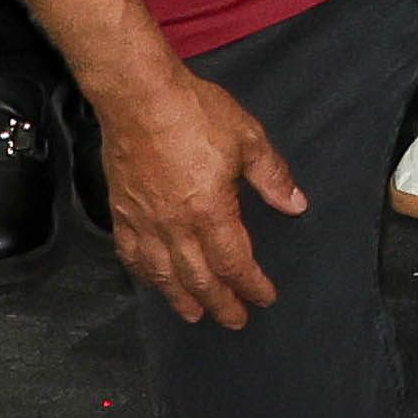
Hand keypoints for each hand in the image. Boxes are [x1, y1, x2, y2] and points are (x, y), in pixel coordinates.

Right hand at [97, 66, 306, 330]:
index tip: (264, 298)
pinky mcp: (122, 211)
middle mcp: (175, 226)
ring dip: (180, 298)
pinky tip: (151, 280)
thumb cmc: (194, 112)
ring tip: (193, 314)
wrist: (139, 96)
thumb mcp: (248, 138)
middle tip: (234, 321)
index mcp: (210, 211)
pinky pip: (132, 254)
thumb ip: (272, 176)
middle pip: (199, 278)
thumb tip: (295, 204)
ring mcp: (145, 221)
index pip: (234, 263)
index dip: (250, 285)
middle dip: (220, 303)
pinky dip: (144, 273)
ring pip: (163, 274)